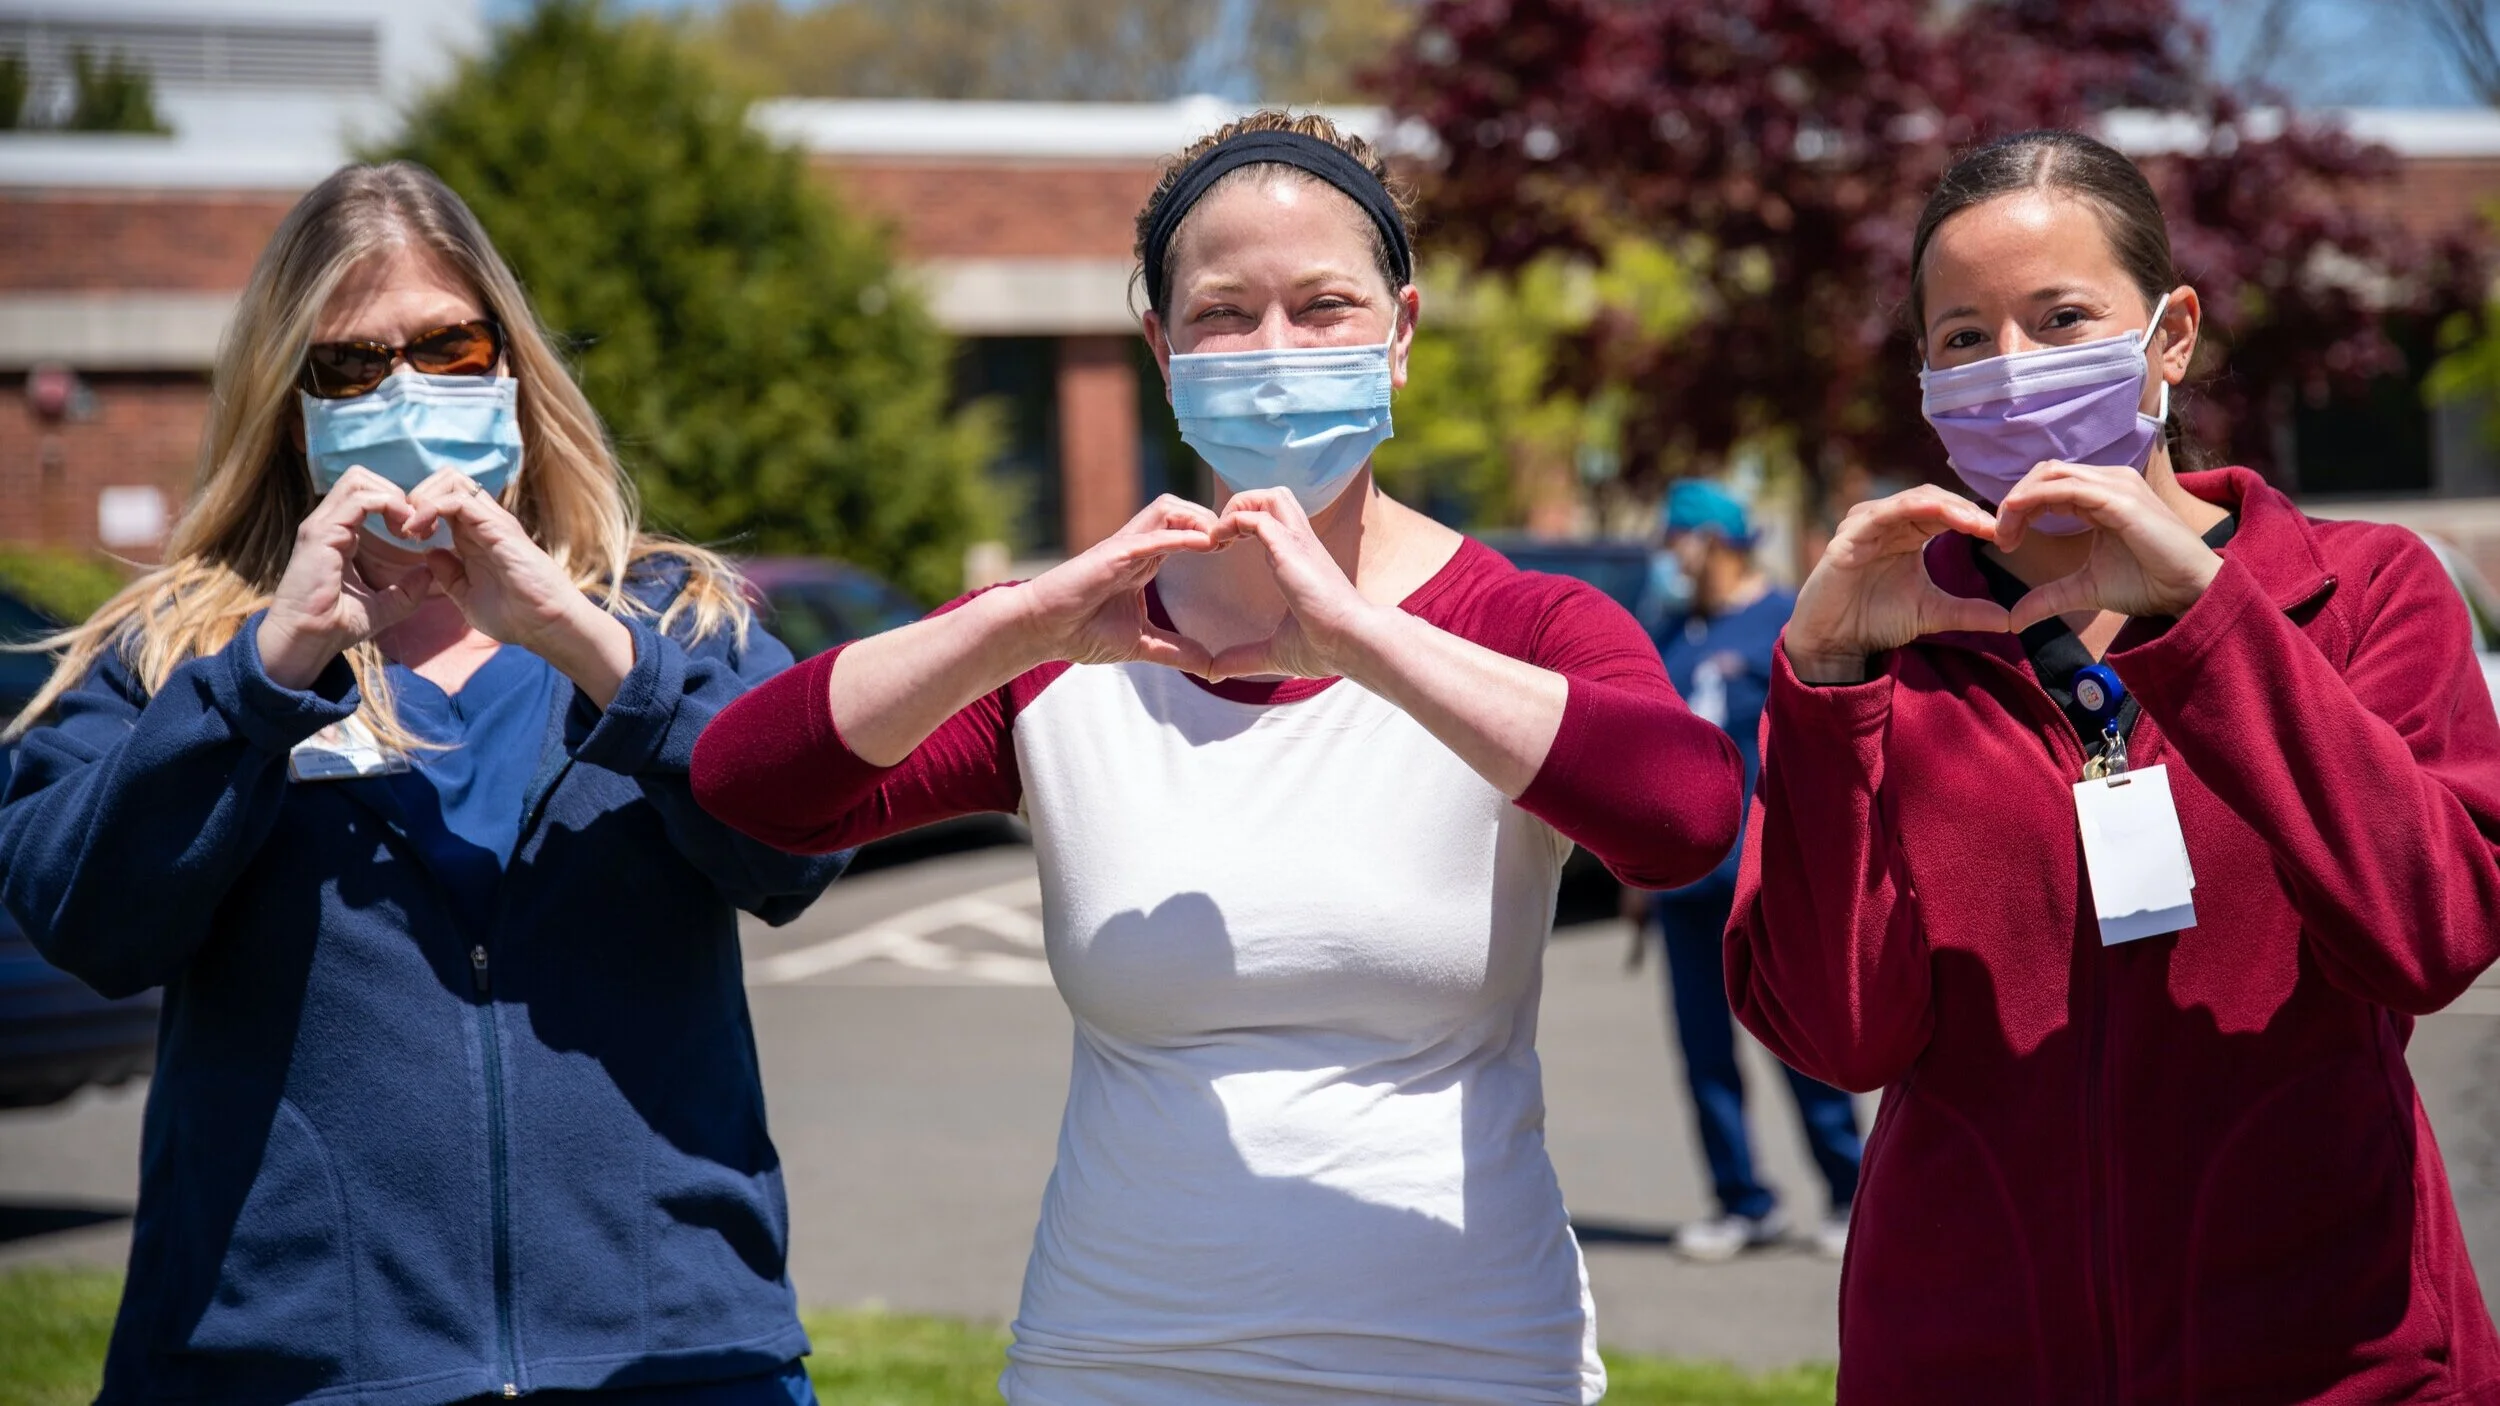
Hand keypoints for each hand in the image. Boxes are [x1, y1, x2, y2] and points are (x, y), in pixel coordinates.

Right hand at [257, 467, 436, 689]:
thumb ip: (406, 590)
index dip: (397, 503)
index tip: (419, 531)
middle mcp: (328, 522)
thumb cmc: (337, 625)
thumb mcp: (384, 605)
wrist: (308, 641)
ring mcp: (322, 524)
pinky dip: (387, 506)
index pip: (366, 493)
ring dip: (393, 497)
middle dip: (395, 492)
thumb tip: (428, 573)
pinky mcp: (321, 532)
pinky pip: (359, 499)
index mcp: (339, 533)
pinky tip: (402, 531)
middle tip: (416, 525)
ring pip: (358, 479)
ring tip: (409, 527)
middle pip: (361, 476)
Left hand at [402, 471, 634, 704]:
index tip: (405, 537)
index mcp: (475, 535)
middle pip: (446, 479)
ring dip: (423, 498)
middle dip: (417, 495)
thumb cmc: (515, 615)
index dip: (417, 509)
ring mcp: (491, 521)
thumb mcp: (467, 596)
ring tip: (412, 529)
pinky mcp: (497, 526)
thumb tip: (429, 553)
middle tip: (405, 528)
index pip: (442, 499)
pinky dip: (431, 508)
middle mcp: (483, 522)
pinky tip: (421, 533)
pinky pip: (458, 499)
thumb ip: (448, 574)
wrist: (546, 625)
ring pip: (451, 480)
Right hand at [1009, 496, 1220, 672]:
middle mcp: (1136, 548)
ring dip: (1198, 518)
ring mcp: (1124, 548)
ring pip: (1167, 509)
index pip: (1186, 530)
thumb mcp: (1141, 644)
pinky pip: (1149, 537)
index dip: (1214, 533)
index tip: (1238, 550)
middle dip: (1212, 518)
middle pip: (1182, 509)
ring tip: (1222, 540)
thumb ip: (1175, 650)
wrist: (1042, 631)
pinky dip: (1178, 537)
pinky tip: (1204, 543)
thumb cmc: (1082, 631)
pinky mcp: (1112, 556)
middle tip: (1237, 538)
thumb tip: (1210, 667)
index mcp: (1144, 561)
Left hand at [1202, 488, 1380, 682]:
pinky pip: (1256, 517)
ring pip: (1268, 495)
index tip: (1221, 548)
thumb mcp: (1275, 652)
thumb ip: (1243, 658)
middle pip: (1273, 496)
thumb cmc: (1325, 647)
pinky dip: (1232, 522)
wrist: (1353, 643)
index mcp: (1299, 560)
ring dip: (1238, 507)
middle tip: (1220, 537)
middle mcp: (1300, 544)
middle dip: (1242, 504)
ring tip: (1219, 535)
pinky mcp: (1290, 548)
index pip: (1274, 520)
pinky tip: (1217, 544)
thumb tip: (1214, 673)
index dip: (1244, 524)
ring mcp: (1297, 542)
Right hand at [1786, 486, 2010, 682]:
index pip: (1945, 510)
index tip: (2007, 534)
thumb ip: (1968, 611)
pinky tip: (1939, 514)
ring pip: (1912, 499)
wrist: (1836, 643)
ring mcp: (1865, 526)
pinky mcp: (1848, 537)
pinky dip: (1912, 508)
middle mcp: (1885, 522)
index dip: (1976, 518)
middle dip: (1967, 510)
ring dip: (1947, 507)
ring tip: (1977, 524)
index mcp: (1905, 532)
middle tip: (1996, 527)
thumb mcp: (1932, 612)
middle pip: (1933, 498)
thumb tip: (2011, 619)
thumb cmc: (1875, 620)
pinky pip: (1883, 513)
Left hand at [1993, 461, 2222, 629]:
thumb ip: (2048, 597)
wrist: (2188, 591)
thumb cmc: (2146, 583)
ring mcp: (2116, 486)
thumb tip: (2013, 620)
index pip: (2047, 484)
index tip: (2003, 541)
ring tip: (2006, 534)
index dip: (2018, 507)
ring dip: (2019, 500)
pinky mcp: (2121, 499)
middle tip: (2000, 537)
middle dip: (2014, 501)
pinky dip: (2035, 499)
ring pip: (2052, 474)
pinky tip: (2017, 518)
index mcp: (2100, 495)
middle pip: (2045, 472)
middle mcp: (2108, 482)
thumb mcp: (2084, 589)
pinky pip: (2067, 488)